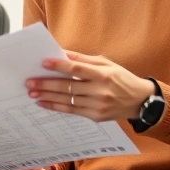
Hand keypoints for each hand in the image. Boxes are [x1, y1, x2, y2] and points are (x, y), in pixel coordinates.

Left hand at [27, 51, 155, 121]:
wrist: (140, 101)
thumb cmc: (121, 78)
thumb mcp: (106, 64)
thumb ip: (83, 60)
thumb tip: (62, 53)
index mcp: (104, 75)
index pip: (77, 70)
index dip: (59, 66)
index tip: (43, 63)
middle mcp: (100, 91)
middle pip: (68, 87)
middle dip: (46, 84)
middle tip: (29, 82)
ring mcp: (98, 105)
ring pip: (67, 100)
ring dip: (48, 97)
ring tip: (32, 94)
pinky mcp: (96, 116)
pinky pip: (71, 111)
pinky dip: (56, 107)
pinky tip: (44, 103)